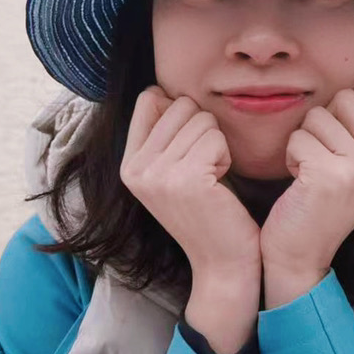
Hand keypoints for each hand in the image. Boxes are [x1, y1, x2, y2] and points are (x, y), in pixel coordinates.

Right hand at [120, 85, 261, 277]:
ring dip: (216, 145)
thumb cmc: (206, 209)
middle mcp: (136, 169)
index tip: (189, 147)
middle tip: (203, 168)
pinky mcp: (186, 179)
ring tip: (210, 178)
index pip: (149, 98)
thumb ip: (161, 133)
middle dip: (203, 130)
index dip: (180, 112)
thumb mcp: (171, 170)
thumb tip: (160, 91)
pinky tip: (219, 185)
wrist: (222, 263)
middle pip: (180, 105)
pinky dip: (226, 157)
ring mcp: (158, 174)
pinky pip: (216, 138)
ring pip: (202, 120)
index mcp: (128, 164)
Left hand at [260, 81, 353, 302]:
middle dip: (324, 123)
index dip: (349, 108)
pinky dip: (291, 156)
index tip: (341, 140)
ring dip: (305, 141)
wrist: (301, 256)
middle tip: (323, 159)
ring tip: (311, 172)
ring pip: (317, 116)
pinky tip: (300, 182)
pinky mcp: (329, 175)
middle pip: (346, 99)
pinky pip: (298, 137)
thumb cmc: (323, 206)